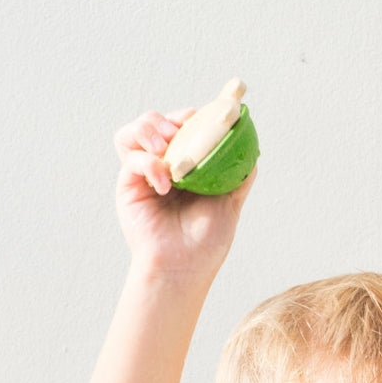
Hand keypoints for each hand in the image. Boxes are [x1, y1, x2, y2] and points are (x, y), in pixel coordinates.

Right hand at [113, 109, 254, 276]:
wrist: (185, 268)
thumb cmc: (206, 241)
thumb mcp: (231, 202)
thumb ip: (239, 174)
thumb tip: (252, 147)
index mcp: (187, 166)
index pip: (183, 129)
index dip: (190, 117)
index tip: (203, 114)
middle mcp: (163, 166)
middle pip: (155, 123)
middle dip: (167, 119)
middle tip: (181, 128)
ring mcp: (144, 174)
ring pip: (133, 132)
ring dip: (148, 129)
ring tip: (164, 145)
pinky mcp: (129, 185)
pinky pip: (132, 159)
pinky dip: (148, 163)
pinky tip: (165, 183)